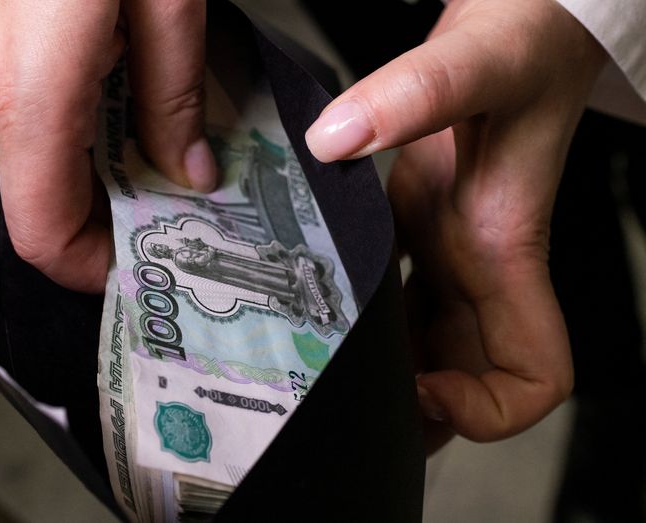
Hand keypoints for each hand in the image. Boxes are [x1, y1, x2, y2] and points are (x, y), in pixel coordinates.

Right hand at [0, 0, 214, 293]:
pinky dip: (73, 135)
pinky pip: (23, 118)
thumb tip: (190, 171)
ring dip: (96, 176)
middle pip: (43, 203)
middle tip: (176, 215)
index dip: (94, 267)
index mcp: (29, 95)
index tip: (145, 269)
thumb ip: (175, 95)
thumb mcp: (166, 0)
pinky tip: (124, 109)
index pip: (44, 233)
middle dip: (112, 221)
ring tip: (161, 161)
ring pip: (34, 161)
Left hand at [305, 0, 605, 447]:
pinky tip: (314, 306)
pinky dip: (364, 315)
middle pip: (464, 377)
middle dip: (416, 408)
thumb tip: (336, 139)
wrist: (520, 19)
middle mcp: (478, 264)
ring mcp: (449, 249)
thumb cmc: (528, 40)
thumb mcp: (481, 59)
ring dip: (384, 370)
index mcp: (504, 250)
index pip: (535, 377)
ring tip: (317, 371)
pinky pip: (395, 295)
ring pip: (425, 343)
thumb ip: (418, 92)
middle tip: (344, 402)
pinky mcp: (420, 226)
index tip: (424, 390)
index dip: (490, 409)